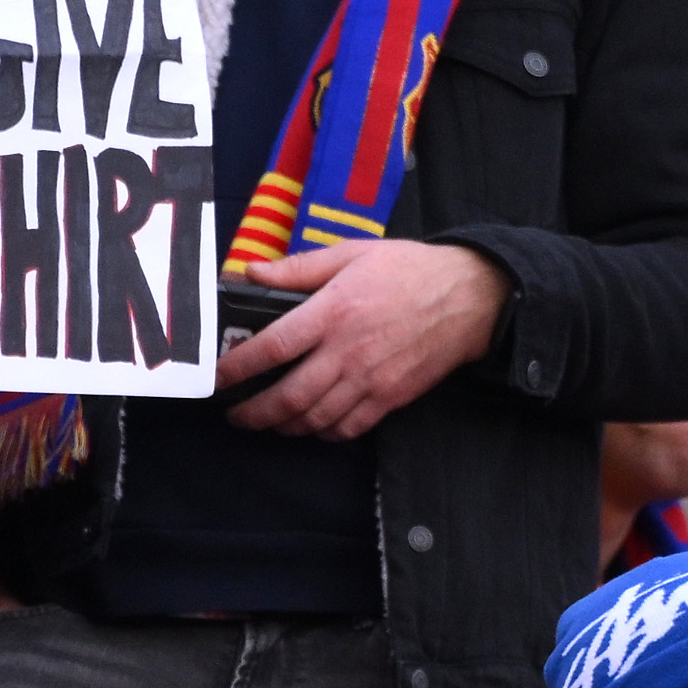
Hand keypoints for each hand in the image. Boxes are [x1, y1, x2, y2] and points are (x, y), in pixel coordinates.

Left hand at [221, 239, 508, 439]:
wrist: (469, 297)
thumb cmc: (408, 270)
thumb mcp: (352, 253)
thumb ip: (299, 268)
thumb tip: (251, 272)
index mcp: (333, 311)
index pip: (273, 346)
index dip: (240, 367)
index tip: (218, 378)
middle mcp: (348, 351)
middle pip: (289, 396)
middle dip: (254, 413)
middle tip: (236, 415)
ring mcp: (370, 380)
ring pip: (316, 418)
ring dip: (284, 427)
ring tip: (267, 422)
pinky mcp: (391, 398)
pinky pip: (348, 428)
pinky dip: (323, 433)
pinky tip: (311, 426)